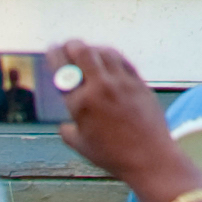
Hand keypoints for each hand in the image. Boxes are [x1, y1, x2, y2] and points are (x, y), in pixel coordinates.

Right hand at [43, 37, 181, 191]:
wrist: (149, 157)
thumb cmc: (113, 156)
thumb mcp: (82, 146)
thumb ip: (69, 132)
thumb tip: (64, 125)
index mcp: (81, 104)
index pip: (62, 71)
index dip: (54, 55)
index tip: (51, 49)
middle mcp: (100, 87)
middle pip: (83, 52)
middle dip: (71, 45)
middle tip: (67, 45)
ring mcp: (122, 82)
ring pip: (104, 52)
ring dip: (92, 48)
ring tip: (87, 50)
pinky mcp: (139, 82)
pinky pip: (122, 60)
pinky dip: (111, 56)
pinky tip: (108, 58)